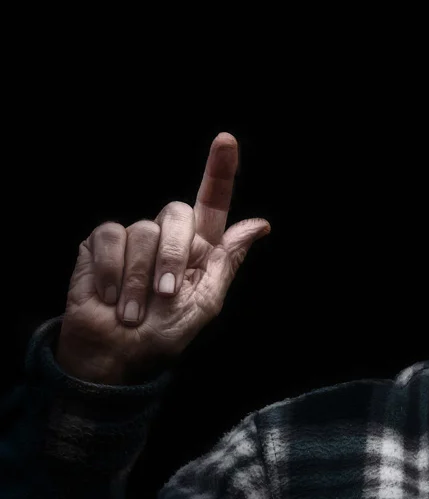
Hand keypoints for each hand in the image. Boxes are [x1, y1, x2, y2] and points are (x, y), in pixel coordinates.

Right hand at [56, 133, 270, 384]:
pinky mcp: (99, 244)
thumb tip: (259, 224)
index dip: (219, 171)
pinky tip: (108, 296)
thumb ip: (227, 261)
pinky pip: (109, 237)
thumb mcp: (205, 304)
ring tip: (134, 310)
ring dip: (138, 279)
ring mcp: (132, 239)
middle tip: (165, 296)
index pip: (212, 203)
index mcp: (200, 250)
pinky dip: (110, 272)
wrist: (117, 356)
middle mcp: (167, 238)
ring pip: (142, 231)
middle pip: (176, 214)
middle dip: (173, 257)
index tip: (226, 141)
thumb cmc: (163, 336)